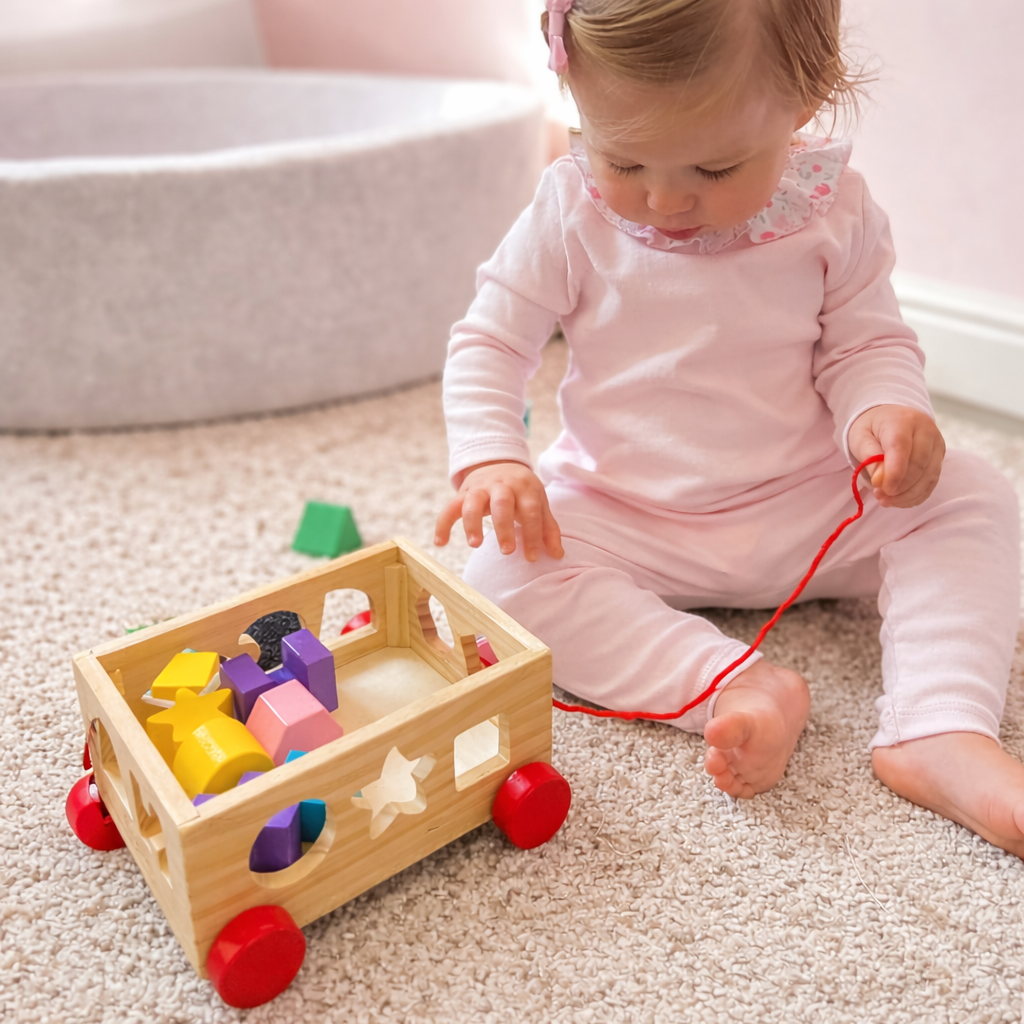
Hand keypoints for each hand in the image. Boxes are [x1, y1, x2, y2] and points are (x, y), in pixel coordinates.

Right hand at [434, 461, 563, 561]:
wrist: (498, 463)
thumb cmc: (522, 491)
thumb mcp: (537, 503)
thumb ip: (547, 528)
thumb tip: (557, 556)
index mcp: (525, 487)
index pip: (530, 511)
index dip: (532, 535)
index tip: (531, 558)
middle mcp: (501, 485)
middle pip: (502, 503)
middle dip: (503, 527)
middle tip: (507, 551)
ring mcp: (480, 488)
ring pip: (473, 502)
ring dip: (472, 523)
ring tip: (475, 545)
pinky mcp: (463, 493)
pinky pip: (449, 507)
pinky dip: (443, 524)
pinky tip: (440, 543)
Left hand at [847, 404, 945, 507]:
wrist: (890, 418)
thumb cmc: (872, 429)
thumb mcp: (860, 438)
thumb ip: (868, 458)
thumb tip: (880, 481)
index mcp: (901, 421)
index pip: (901, 448)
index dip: (893, 473)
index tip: (881, 489)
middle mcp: (925, 430)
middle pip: (918, 465)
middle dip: (900, 487)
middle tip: (881, 497)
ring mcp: (937, 443)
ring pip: (929, 476)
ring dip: (908, 495)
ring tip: (887, 500)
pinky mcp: (940, 456)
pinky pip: (932, 481)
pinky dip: (917, 495)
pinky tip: (901, 500)